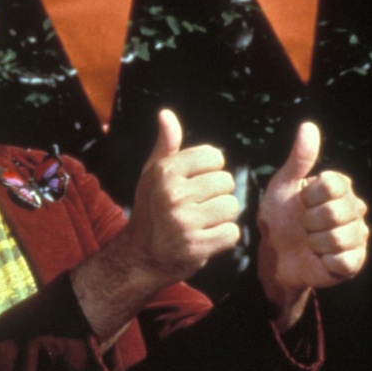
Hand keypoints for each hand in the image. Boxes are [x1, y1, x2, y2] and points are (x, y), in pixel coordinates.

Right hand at [124, 109, 240, 287]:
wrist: (140, 256)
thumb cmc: (151, 210)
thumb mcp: (153, 174)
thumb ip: (166, 145)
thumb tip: (166, 113)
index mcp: (165, 171)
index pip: (215, 157)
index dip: (211, 171)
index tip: (196, 184)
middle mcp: (173, 194)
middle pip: (227, 182)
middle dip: (218, 195)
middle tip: (198, 208)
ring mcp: (184, 221)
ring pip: (232, 207)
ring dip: (222, 217)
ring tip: (202, 223)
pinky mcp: (196, 246)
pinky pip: (232, 233)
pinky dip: (223, 238)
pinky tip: (206, 238)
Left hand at [258, 122, 367, 327]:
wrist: (274, 255)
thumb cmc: (279, 217)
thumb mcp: (283, 186)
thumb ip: (298, 159)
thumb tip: (308, 126)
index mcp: (340, 187)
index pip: (333, 185)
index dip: (309, 197)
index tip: (300, 202)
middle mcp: (354, 208)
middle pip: (336, 212)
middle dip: (309, 222)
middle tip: (303, 226)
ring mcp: (357, 235)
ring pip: (339, 238)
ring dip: (315, 242)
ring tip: (310, 242)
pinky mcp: (355, 262)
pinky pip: (344, 260)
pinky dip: (325, 261)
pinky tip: (319, 258)